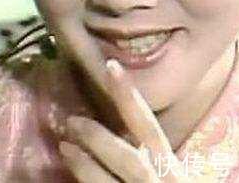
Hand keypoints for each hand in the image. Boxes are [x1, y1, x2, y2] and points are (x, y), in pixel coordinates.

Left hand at [59, 59, 188, 181]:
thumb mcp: (173, 179)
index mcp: (173, 171)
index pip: (149, 127)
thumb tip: (130, 135)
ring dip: (85, 166)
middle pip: (129, 157)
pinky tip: (72, 179)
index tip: (110, 66)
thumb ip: (155, 160)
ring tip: (64, 147)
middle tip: (70, 120)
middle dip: (98, 137)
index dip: (129, 96)